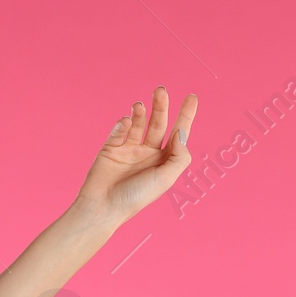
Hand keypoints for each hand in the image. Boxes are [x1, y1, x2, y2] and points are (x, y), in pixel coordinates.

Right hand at [74, 87, 196, 226]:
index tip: (192, 96)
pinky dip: (123, 124)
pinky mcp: (111, 147)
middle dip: (161, 106)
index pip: (178, 134)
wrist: (104, 206)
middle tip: (161, 90)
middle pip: (158, 123)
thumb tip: (181, 132)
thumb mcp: (166, 178)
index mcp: (164, 161)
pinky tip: (126, 123)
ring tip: (139, 106)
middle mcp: (148, 153)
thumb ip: (179, 156)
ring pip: (138, 123)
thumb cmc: (137, 197)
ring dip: (140, 112)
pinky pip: (119, 130)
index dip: (186, 116)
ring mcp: (129, 149)